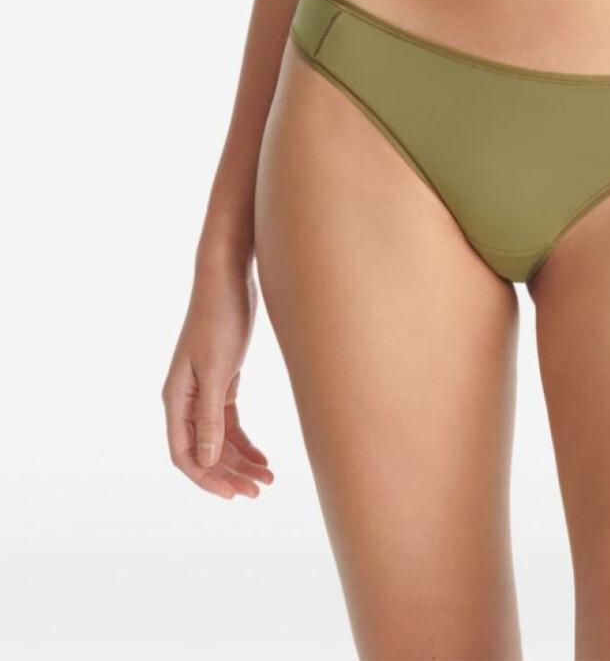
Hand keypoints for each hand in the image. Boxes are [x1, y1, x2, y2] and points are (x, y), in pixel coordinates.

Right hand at [161, 260, 273, 499]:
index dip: (207, 478)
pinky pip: (229, 422)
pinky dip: (244, 441)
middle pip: (204, 451)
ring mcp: (203, 390)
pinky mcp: (222, 380)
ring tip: (268, 478)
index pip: (184, 454)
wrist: (229, 279)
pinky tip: (262, 455)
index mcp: (176, 399)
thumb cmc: (220, 319)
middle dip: (230, 474)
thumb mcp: (218, 370)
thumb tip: (206, 462)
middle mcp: (185, 399)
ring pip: (219, 439)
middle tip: (260, 490)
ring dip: (241, 460)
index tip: (234, 495)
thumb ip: (210, 417)